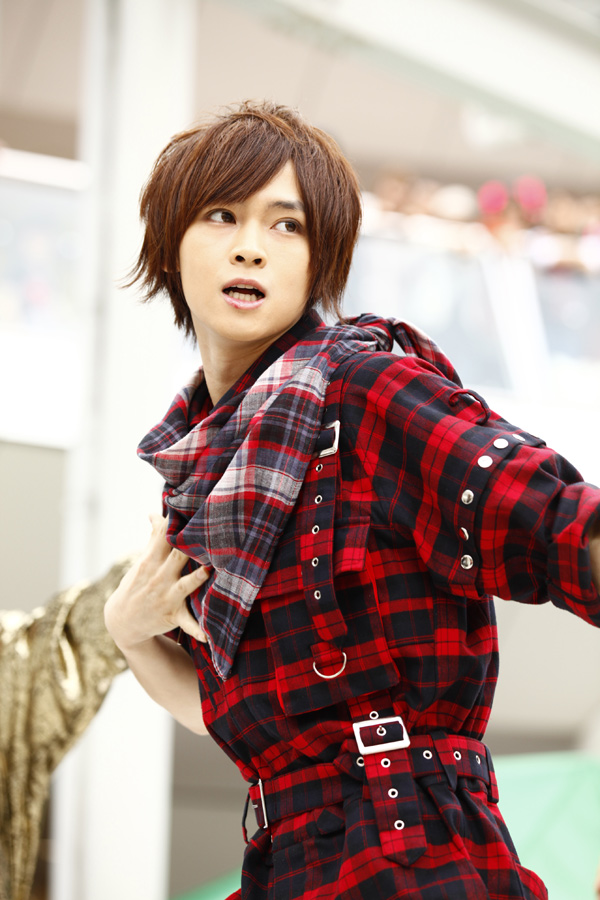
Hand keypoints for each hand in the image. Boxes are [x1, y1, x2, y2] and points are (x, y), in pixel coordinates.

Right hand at [104, 514, 209, 650]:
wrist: (122, 621)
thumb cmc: (137, 584)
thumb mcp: (143, 560)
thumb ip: (154, 537)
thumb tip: (154, 513)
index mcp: (153, 560)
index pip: (165, 536)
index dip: (177, 522)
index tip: (192, 507)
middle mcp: (160, 576)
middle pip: (177, 555)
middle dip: (190, 544)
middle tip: (211, 530)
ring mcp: (167, 596)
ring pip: (185, 586)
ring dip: (196, 579)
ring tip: (209, 571)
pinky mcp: (173, 615)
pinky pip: (187, 623)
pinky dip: (196, 630)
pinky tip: (208, 636)